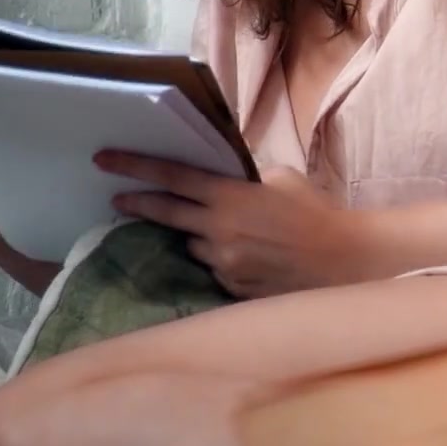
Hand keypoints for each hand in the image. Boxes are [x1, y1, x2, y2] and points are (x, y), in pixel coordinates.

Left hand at [97, 152, 368, 297]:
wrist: (342, 259)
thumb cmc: (315, 211)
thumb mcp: (281, 179)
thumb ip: (245, 180)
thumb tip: (226, 180)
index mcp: (230, 196)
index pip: (172, 177)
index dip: (135, 166)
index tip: (105, 159)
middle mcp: (218, 230)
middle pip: (166, 213)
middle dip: (138, 203)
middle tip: (117, 199)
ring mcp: (222, 262)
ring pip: (194, 244)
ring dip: (200, 236)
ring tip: (231, 233)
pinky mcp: (230, 286)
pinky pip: (216, 268)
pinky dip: (223, 259)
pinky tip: (252, 256)